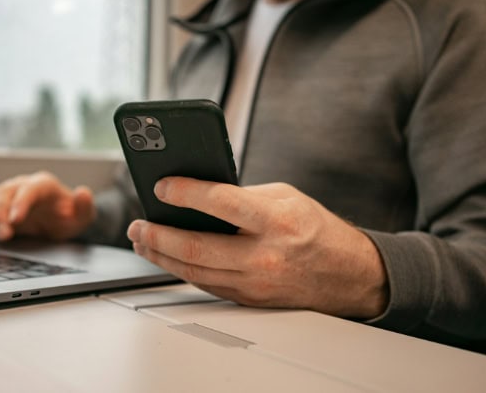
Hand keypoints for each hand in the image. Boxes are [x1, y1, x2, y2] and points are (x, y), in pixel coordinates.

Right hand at [0, 172, 95, 241]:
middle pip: (4, 192)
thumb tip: (84, 192)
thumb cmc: (70, 216)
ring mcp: (5, 196)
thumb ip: (85, 206)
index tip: (16, 220)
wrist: (60, 219)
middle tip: (4, 233)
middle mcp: (20, 186)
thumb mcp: (83, 216)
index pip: (28, 189)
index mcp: (42, 185)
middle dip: (2, 212)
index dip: (21, 202)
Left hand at [127, 177, 388, 318]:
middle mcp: (263, 255)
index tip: (162, 186)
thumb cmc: (315, 229)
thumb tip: (197, 193)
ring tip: (142, 239)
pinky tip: (166, 256)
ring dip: (160, 255)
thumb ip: (242, 195)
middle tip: (138, 224)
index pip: (221, 203)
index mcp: (275, 220)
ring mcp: (254, 282)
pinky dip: (180, 269)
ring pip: (193, 271)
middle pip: (196, 248)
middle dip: (157, 235)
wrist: (346, 274)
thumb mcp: (283, 197)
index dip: (186, 193)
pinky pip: (205, 283)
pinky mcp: (248, 298)